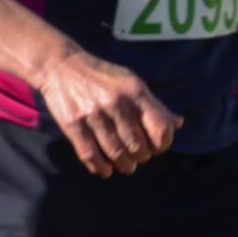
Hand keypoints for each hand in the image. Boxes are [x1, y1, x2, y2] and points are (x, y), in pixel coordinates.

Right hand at [37, 47, 179, 176]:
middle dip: (142, 157)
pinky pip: (89, 153)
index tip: (157, 147)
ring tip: (126, 166)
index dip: (163, 144)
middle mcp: (115, 103)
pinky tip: (105, 171)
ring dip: (124, 165)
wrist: (59, 66)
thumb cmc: (101, 75)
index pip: (160, 128)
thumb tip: (178, 124)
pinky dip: (99, 167)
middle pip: (137, 145)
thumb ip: (154, 104)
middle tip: (138, 157)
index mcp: (134, 92)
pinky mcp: (72, 124)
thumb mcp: (131, 82)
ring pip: (115, 152)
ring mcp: (93, 115)